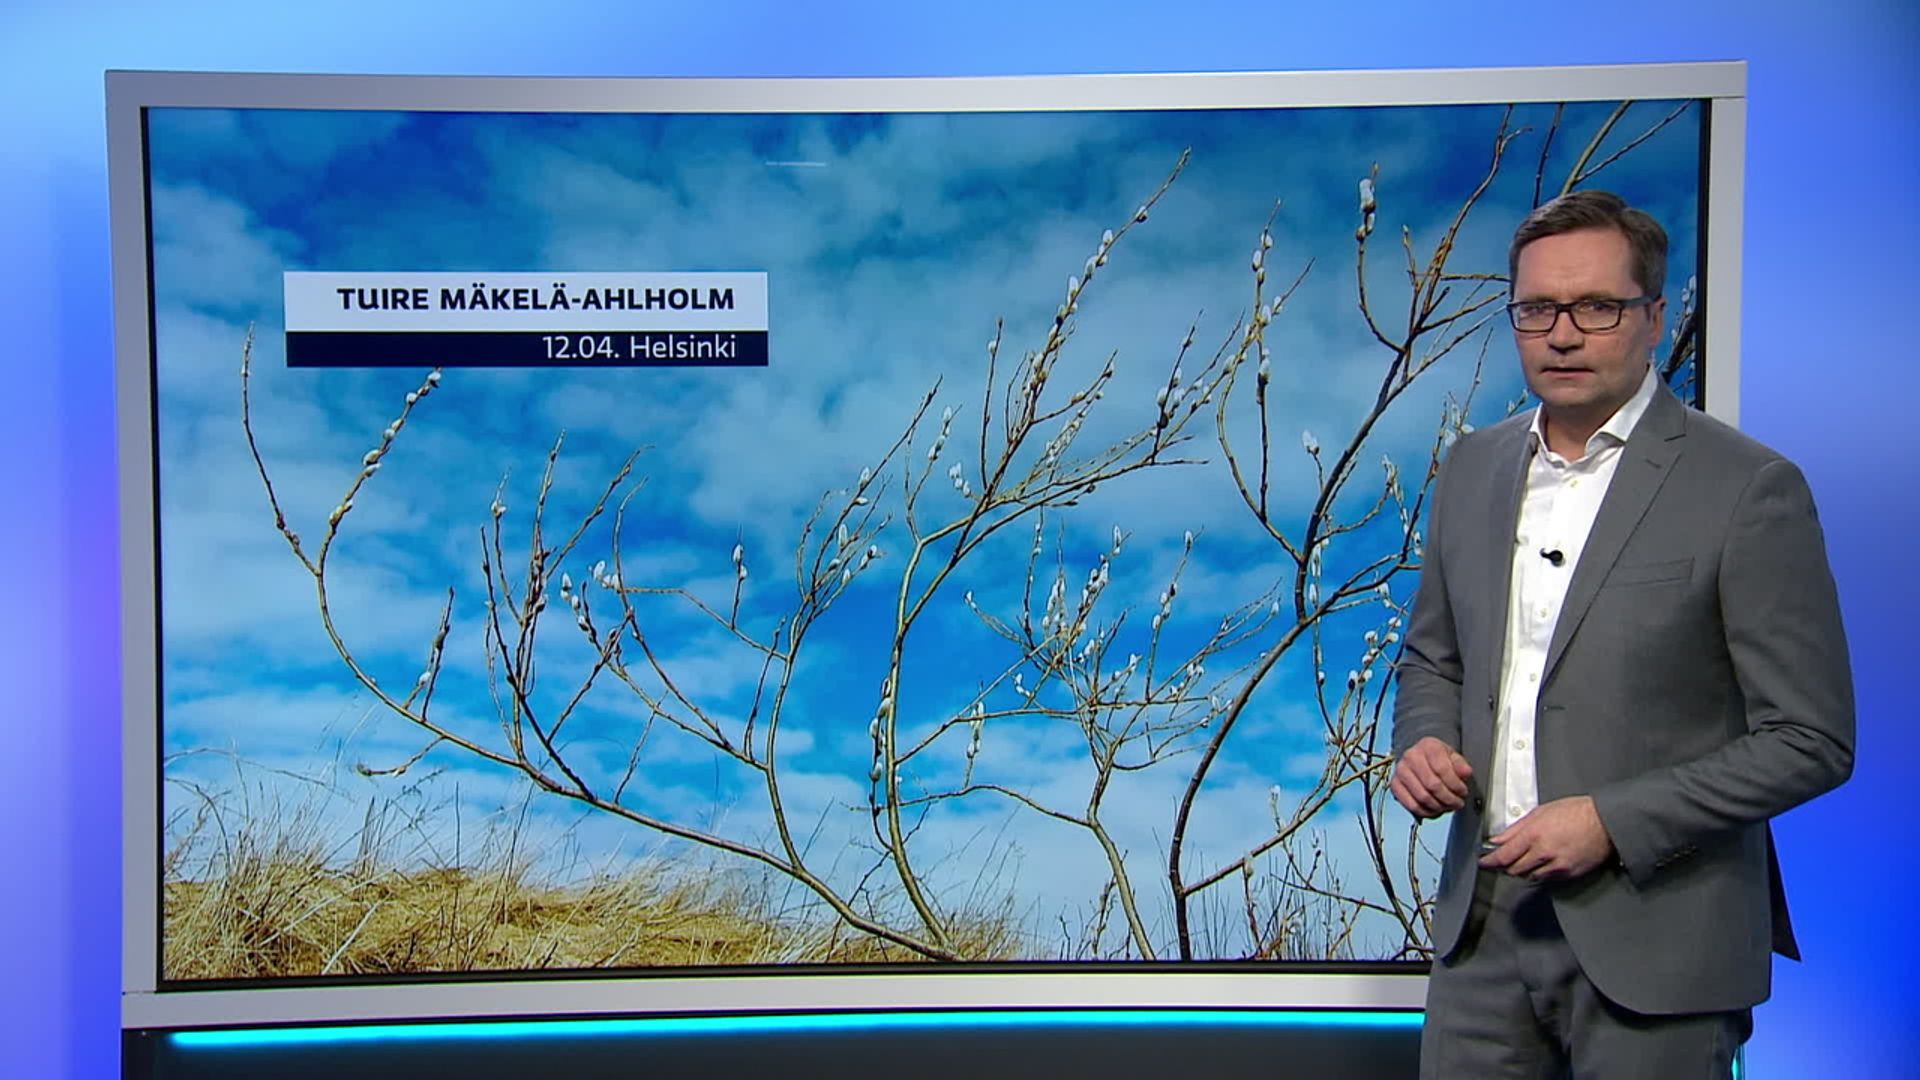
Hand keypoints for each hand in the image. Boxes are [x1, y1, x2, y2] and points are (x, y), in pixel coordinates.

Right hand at [1391, 736, 1472, 818]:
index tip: (1463, 792)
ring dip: (1439, 807)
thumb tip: (1466, 772)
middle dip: (1449, 798)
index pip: (1442, 769)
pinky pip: (1411, 805)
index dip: (1456, 785)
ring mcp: (1400, 771)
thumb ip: (1461, 765)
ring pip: (1422, 797)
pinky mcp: (1395, 785)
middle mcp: (1411, 756)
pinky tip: (1435, 810)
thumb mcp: (1453, 757)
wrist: (1421, 759)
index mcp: (1428, 746)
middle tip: (1457, 803)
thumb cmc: (1439, 759)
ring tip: (1447, 807)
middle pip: (1432, 785)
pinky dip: (1426, 812)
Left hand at [1479, 796, 1614, 880]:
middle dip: (1505, 866)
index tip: (1483, 862)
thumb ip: (1516, 828)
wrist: (1605, 822)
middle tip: (1504, 859)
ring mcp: (1556, 866)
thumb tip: (1498, 839)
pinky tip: (1542, 862)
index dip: (1490, 862)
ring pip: (1529, 876)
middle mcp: (1543, 853)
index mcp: (1534, 835)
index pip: (1503, 856)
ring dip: (1522, 870)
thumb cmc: (1576, 812)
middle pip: (1513, 870)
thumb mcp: (1540, 812)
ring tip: (1526, 858)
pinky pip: (1546, 879)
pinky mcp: (1568, 874)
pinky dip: (1539, 873)